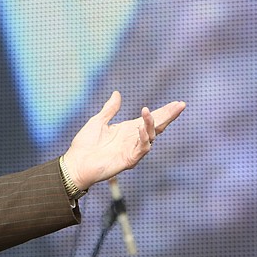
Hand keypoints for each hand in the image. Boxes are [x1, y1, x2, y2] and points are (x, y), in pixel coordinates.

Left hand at [62, 91, 185, 189]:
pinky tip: (141, 128)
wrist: (76, 163)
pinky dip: (143, 138)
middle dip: (168, 116)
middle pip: (156, 126)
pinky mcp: (129, 159)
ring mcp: (133, 150)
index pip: (150, 118)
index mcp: (128, 129)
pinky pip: (141, 148)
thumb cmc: (84, 144)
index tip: (177, 103)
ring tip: (148, 112)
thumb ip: (110, 109)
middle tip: (180, 105)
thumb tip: (117, 93)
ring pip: (151, 136)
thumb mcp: (98, 122)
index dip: (164, 111)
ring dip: (151, 124)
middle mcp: (133, 139)